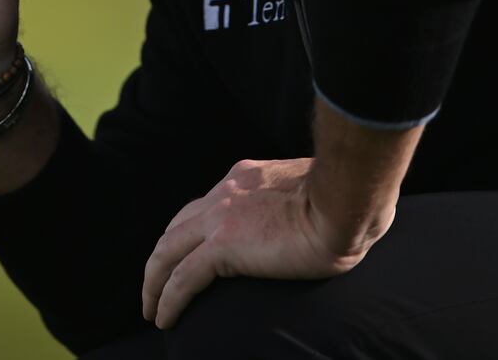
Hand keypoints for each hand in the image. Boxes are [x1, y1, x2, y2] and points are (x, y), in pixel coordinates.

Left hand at [140, 158, 378, 329]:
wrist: (345, 202)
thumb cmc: (346, 201)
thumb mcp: (311, 193)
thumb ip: (295, 201)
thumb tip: (308, 217)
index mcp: (244, 179)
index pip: (203, 206)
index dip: (187, 232)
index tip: (184, 253)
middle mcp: (224, 193)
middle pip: (175, 228)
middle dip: (160, 258)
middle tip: (154, 285)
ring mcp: (220, 219)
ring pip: (167, 253)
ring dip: (154, 283)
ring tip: (151, 310)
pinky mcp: (224, 246)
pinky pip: (182, 279)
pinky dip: (168, 299)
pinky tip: (164, 319)